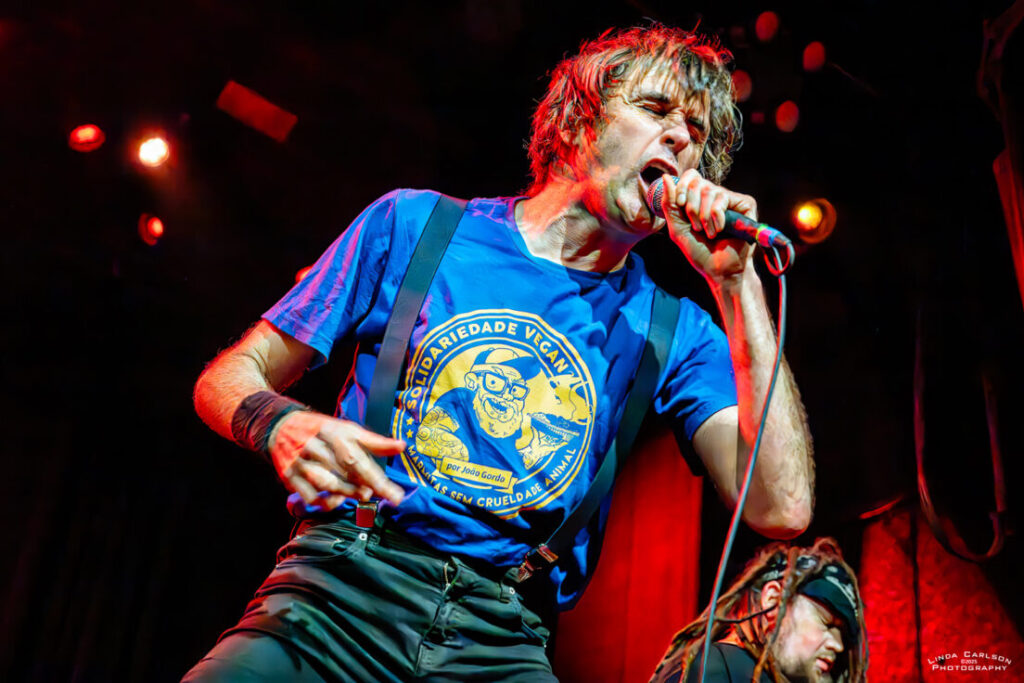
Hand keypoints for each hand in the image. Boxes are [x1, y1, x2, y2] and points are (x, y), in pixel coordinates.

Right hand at [268, 411, 406, 509]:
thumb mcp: (349, 430)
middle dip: (362, 487)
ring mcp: (302, 462)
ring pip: (326, 484)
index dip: (378, 479)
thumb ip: (375, 442)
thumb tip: (402, 446)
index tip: (395, 496)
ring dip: (345, 494)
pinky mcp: (290, 476)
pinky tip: (336, 501)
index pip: (360, 458)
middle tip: (373, 495)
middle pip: (344, 471)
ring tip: (359, 496)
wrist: (281, 426)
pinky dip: (325, 503)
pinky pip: (310, 496)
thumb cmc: (322, 430)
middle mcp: (318, 446)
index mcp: (336, 433)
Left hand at [660, 170, 757, 282]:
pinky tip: (720, 229)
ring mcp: (731, 200)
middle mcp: (716, 196)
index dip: (683, 186)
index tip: (681, 204)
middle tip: (697, 227)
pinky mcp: (745, 204)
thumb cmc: (699, 251)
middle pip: (697, 182)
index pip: (691, 176)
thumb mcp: (677, 227)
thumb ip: (670, 204)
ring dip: (704, 216)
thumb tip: (665, 177)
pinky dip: (717, 215)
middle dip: (692, 208)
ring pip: (709, 190)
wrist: (718, 269)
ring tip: (710, 233)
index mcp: (699, 199)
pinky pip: (723, 198)